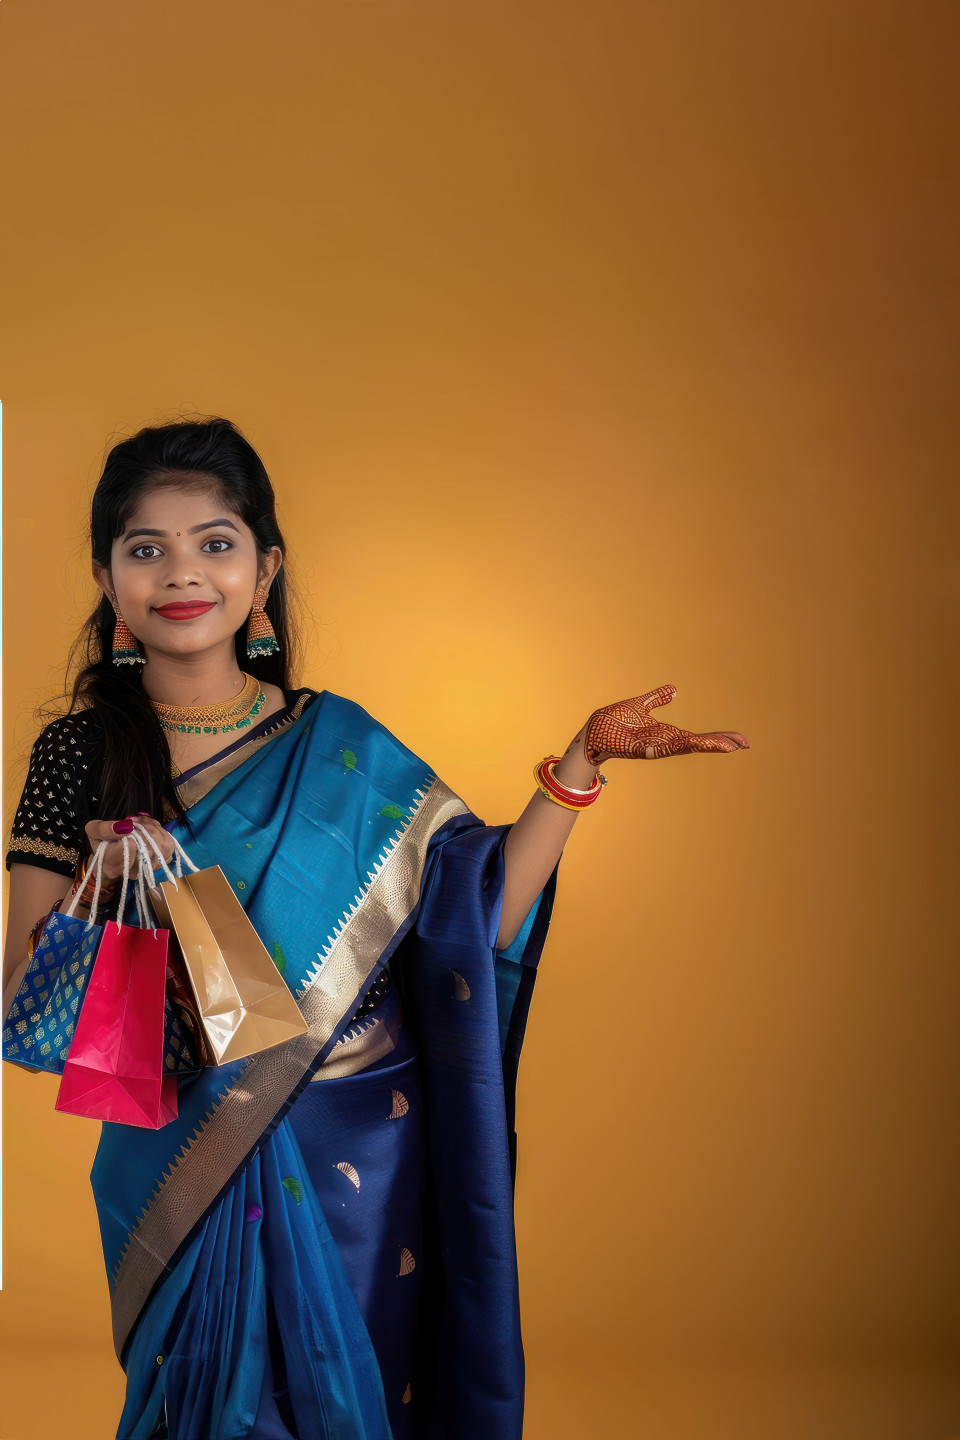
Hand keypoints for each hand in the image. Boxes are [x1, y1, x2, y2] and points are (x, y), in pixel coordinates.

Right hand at [82, 815, 176, 887]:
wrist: (111, 857)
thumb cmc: (103, 845)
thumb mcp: (93, 831)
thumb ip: (103, 829)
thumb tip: (125, 827)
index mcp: (114, 865)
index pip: (131, 849)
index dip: (133, 833)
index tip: (129, 825)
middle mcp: (135, 871)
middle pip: (151, 846)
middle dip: (145, 828)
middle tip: (135, 822)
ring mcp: (149, 868)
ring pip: (162, 844)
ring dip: (154, 828)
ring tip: (142, 824)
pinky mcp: (161, 861)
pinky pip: (169, 844)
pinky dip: (161, 831)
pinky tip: (150, 828)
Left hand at [582, 684, 749, 763]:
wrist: (593, 730)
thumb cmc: (614, 721)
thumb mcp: (642, 705)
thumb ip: (657, 698)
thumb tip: (674, 689)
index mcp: (667, 734)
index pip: (698, 736)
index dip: (719, 738)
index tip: (741, 740)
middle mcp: (664, 743)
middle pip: (698, 743)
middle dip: (720, 743)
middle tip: (744, 744)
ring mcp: (654, 747)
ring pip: (686, 747)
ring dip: (707, 746)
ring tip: (730, 746)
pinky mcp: (641, 749)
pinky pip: (663, 748)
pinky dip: (679, 746)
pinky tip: (696, 743)